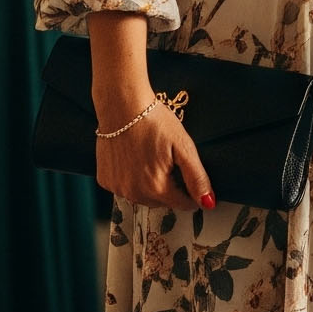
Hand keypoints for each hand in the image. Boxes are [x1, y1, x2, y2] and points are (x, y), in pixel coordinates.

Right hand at [94, 94, 213, 211]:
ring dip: (150, 187)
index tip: (188, 175)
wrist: (122, 106)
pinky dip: (131, 180)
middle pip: (162, 202)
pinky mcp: (104, 180)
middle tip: (169, 161)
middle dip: (170, 188)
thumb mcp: (183, 147)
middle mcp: (134, 193)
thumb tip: (208, 203)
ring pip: (142, 198)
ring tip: (152, 159)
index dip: (190, 193)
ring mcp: (117, 188)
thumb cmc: (155, 122)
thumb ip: (196, 178)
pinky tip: (134, 160)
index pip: (182, 204)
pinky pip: (124, 189)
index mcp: (156, 188)